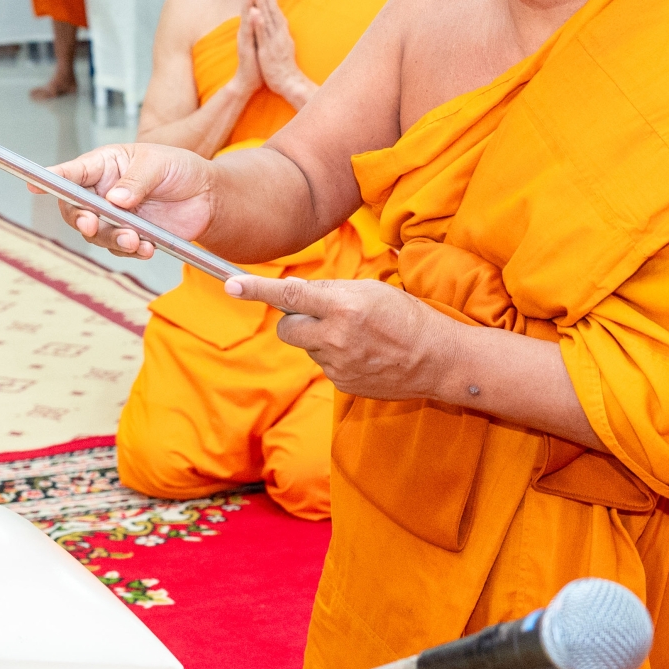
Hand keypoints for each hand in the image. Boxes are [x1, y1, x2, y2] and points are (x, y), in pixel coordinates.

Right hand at [51, 143, 219, 259]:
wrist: (210, 197)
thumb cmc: (182, 168)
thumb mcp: (160, 163)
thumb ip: (137, 180)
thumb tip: (115, 200)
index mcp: (106, 164)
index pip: (73, 172)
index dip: (51, 178)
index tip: (35, 184)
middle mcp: (103, 192)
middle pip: (75, 209)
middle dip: (81, 220)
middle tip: (92, 225)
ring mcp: (115, 217)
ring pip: (97, 234)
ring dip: (111, 239)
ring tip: (133, 240)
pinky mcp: (131, 236)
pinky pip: (120, 249)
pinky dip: (130, 251)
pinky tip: (146, 247)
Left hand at [224, 275, 451, 401]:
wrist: (437, 360)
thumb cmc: (406, 317)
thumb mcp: (370, 290)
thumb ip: (330, 291)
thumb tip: (296, 292)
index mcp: (343, 307)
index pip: (290, 296)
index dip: (256, 290)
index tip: (231, 285)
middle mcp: (336, 337)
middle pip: (288, 328)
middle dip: (296, 320)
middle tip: (323, 315)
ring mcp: (337, 365)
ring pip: (307, 347)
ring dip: (320, 339)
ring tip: (357, 337)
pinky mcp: (342, 384)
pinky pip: (323, 365)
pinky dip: (335, 356)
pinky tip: (362, 354)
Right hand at [229, 1, 266, 103]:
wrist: (247, 82)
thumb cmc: (255, 63)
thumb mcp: (259, 43)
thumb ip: (259, 30)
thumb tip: (263, 19)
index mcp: (252, 29)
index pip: (255, 8)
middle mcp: (247, 32)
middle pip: (249, 9)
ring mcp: (245, 39)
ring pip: (247, 18)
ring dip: (249, 3)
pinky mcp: (246, 48)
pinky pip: (249, 33)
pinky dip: (251, 22)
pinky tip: (252, 12)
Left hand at [245, 0, 312, 105]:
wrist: (290, 83)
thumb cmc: (285, 66)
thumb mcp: (283, 45)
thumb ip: (280, 33)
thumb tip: (279, 22)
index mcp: (281, 32)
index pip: (274, 9)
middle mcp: (279, 33)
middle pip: (272, 9)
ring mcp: (274, 41)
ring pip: (267, 18)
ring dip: (261, 2)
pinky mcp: (268, 50)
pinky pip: (263, 34)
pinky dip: (259, 22)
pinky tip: (255, 12)